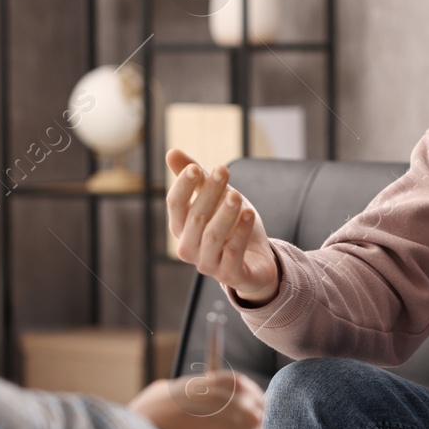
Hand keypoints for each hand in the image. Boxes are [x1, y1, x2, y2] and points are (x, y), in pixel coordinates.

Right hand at [165, 147, 278, 303]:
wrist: (257, 260)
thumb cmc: (231, 226)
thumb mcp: (215, 198)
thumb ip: (197, 178)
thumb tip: (172, 151)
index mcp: (181, 228)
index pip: (175, 205)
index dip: (183, 186)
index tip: (195, 168)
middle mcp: (189, 248)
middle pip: (196, 218)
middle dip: (209, 192)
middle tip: (223, 170)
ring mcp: (208, 265)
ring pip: (213, 236)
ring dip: (225, 214)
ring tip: (236, 195)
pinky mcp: (230, 276)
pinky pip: (233, 253)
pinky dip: (241, 233)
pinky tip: (250, 214)